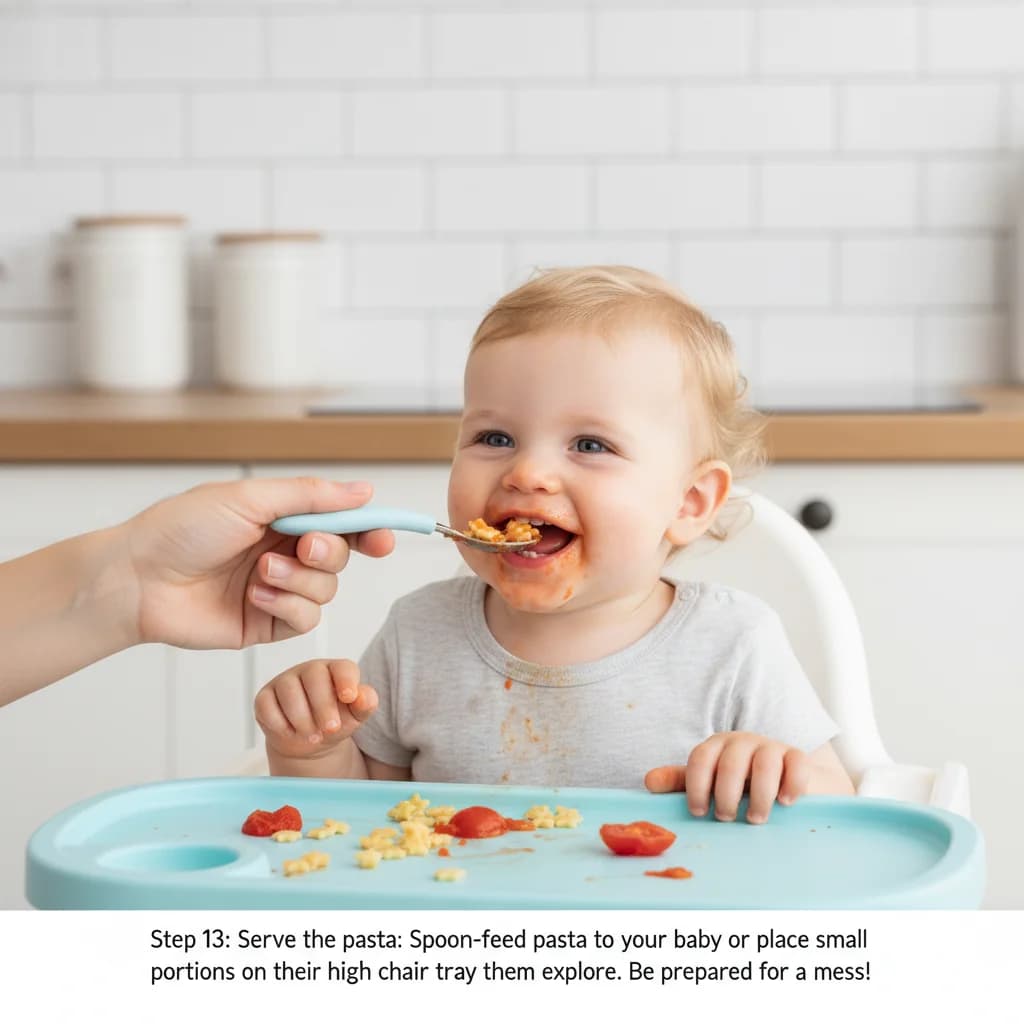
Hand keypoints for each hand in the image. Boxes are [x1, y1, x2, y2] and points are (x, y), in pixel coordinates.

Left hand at [123, 477, 394, 648]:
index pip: (341, 521)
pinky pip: (306, 619)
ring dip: (300, 579)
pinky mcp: (267, 622)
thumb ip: (311, 496)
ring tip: (261, 572)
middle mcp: (284, 550)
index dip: (368, 529)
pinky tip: (256, 595)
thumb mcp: (250, 499)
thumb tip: (364, 492)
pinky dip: (287, 604)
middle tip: (305, 544)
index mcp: (281, 516)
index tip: (385, 537)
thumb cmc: (182, 529)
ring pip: (327, 589)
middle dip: (330, 551)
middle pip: (341, 555)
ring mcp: (277, 588)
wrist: (139, 580)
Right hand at [255, 659, 376, 762]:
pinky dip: (280, 723)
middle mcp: (310, 670)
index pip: (342, 667)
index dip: (346, 680)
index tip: (349, 697)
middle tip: (331, 728)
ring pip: (289, 691)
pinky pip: (266, 705)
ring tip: (313, 736)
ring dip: (302, 718)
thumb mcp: (356, 716)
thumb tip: (364, 696)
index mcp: (335, 670)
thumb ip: (365, 704)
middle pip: (314, 677)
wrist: (311, 740)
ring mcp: (285, 681)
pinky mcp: (265, 697)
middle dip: (324, 706)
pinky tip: (291, 732)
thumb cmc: (335, 721)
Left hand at [645, 731, 810, 824]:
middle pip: (730, 764)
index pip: (700, 759)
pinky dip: (792, 784)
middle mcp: (742, 742)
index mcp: (715, 746)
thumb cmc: (736, 782)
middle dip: (726, 795)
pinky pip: (797, 765)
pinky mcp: (797, 757)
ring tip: (755, 818)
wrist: (781, 778)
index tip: (699, 812)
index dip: (696, 786)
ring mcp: (771, 747)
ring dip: (759, 795)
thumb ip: (680, 781)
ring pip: (765, 764)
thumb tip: (649, 782)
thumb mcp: (707, 780)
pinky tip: (786, 802)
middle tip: (726, 818)